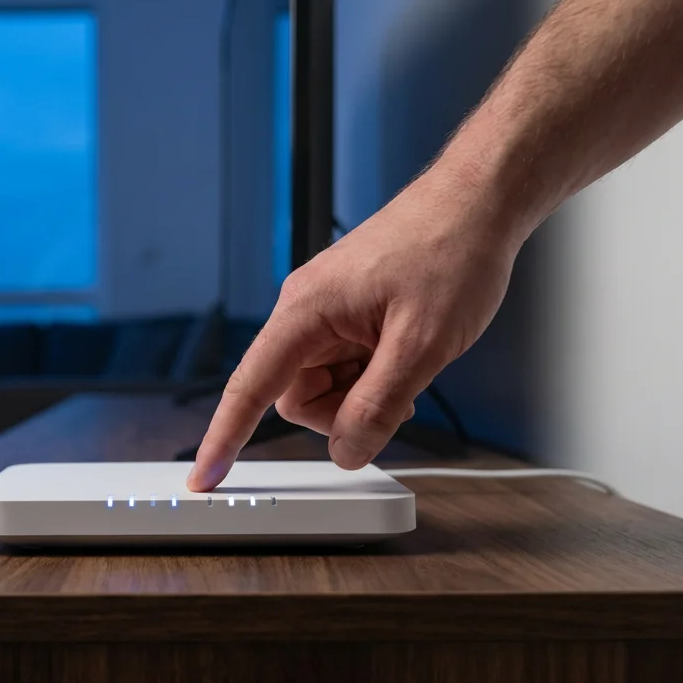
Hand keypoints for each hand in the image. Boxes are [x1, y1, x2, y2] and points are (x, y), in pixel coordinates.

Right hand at [186, 167, 523, 490]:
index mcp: (307, 311)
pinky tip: (406, 355)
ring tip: (409, 365)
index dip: (225, 436)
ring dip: (363, 394)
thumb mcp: (423, 344)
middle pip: (296, 395)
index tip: (205, 477)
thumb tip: (348, 452)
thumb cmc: (451, 252)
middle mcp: (306, 311)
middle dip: (342, 413)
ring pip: (323, 385)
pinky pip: (344, 366)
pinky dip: (372, 376)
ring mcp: (327, 312)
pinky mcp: (348, 313)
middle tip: (397, 399)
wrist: (477, 205)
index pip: (251, 386)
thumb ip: (379, 405)